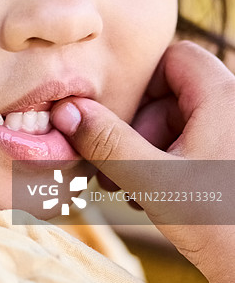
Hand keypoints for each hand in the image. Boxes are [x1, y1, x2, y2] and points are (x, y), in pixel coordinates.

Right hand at [50, 41, 234, 282]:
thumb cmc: (219, 226)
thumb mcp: (152, 179)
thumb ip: (106, 141)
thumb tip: (66, 110)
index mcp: (224, 97)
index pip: (175, 56)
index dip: (141, 83)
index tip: (119, 119)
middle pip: (174, 92)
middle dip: (140, 126)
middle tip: (119, 163)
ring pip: (182, 121)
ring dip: (150, 148)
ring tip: (133, 187)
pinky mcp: (231, 161)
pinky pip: (197, 143)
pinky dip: (171, 162)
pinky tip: (154, 196)